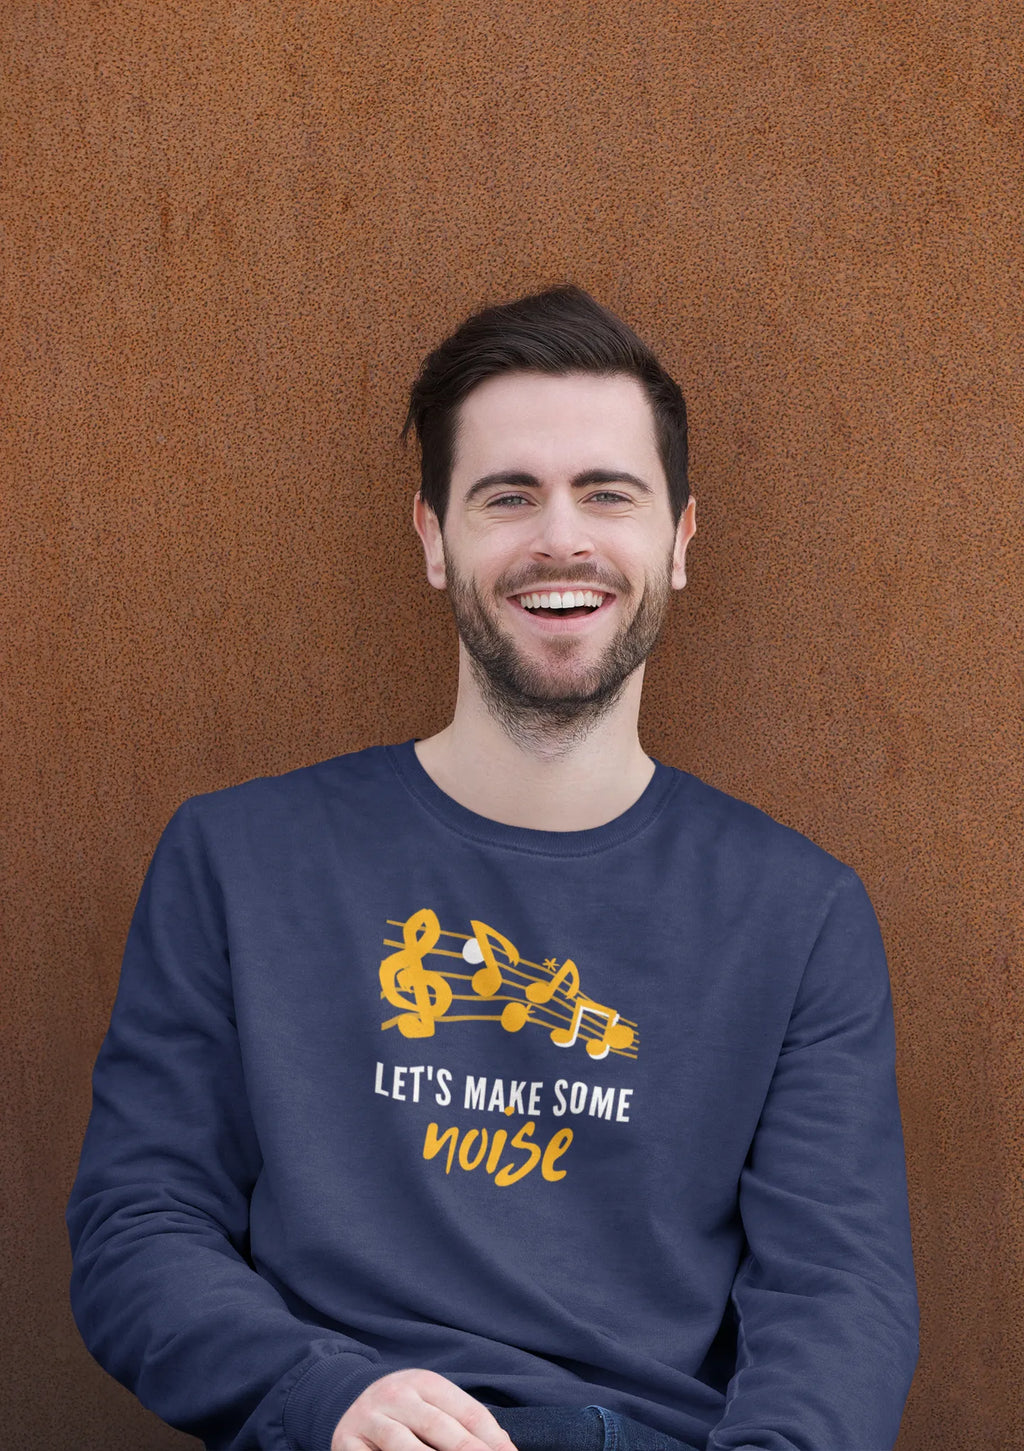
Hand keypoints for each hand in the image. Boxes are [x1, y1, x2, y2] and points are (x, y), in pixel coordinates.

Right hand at [331, 1368, 516, 1450]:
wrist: (345, 1399)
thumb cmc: (405, 1410)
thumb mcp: (433, 1403)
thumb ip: (464, 1421)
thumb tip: (503, 1448)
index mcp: (424, 1381)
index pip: (466, 1412)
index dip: (491, 1440)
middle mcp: (395, 1394)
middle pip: (438, 1428)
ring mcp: (369, 1418)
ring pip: (403, 1447)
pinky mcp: (346, 1443)